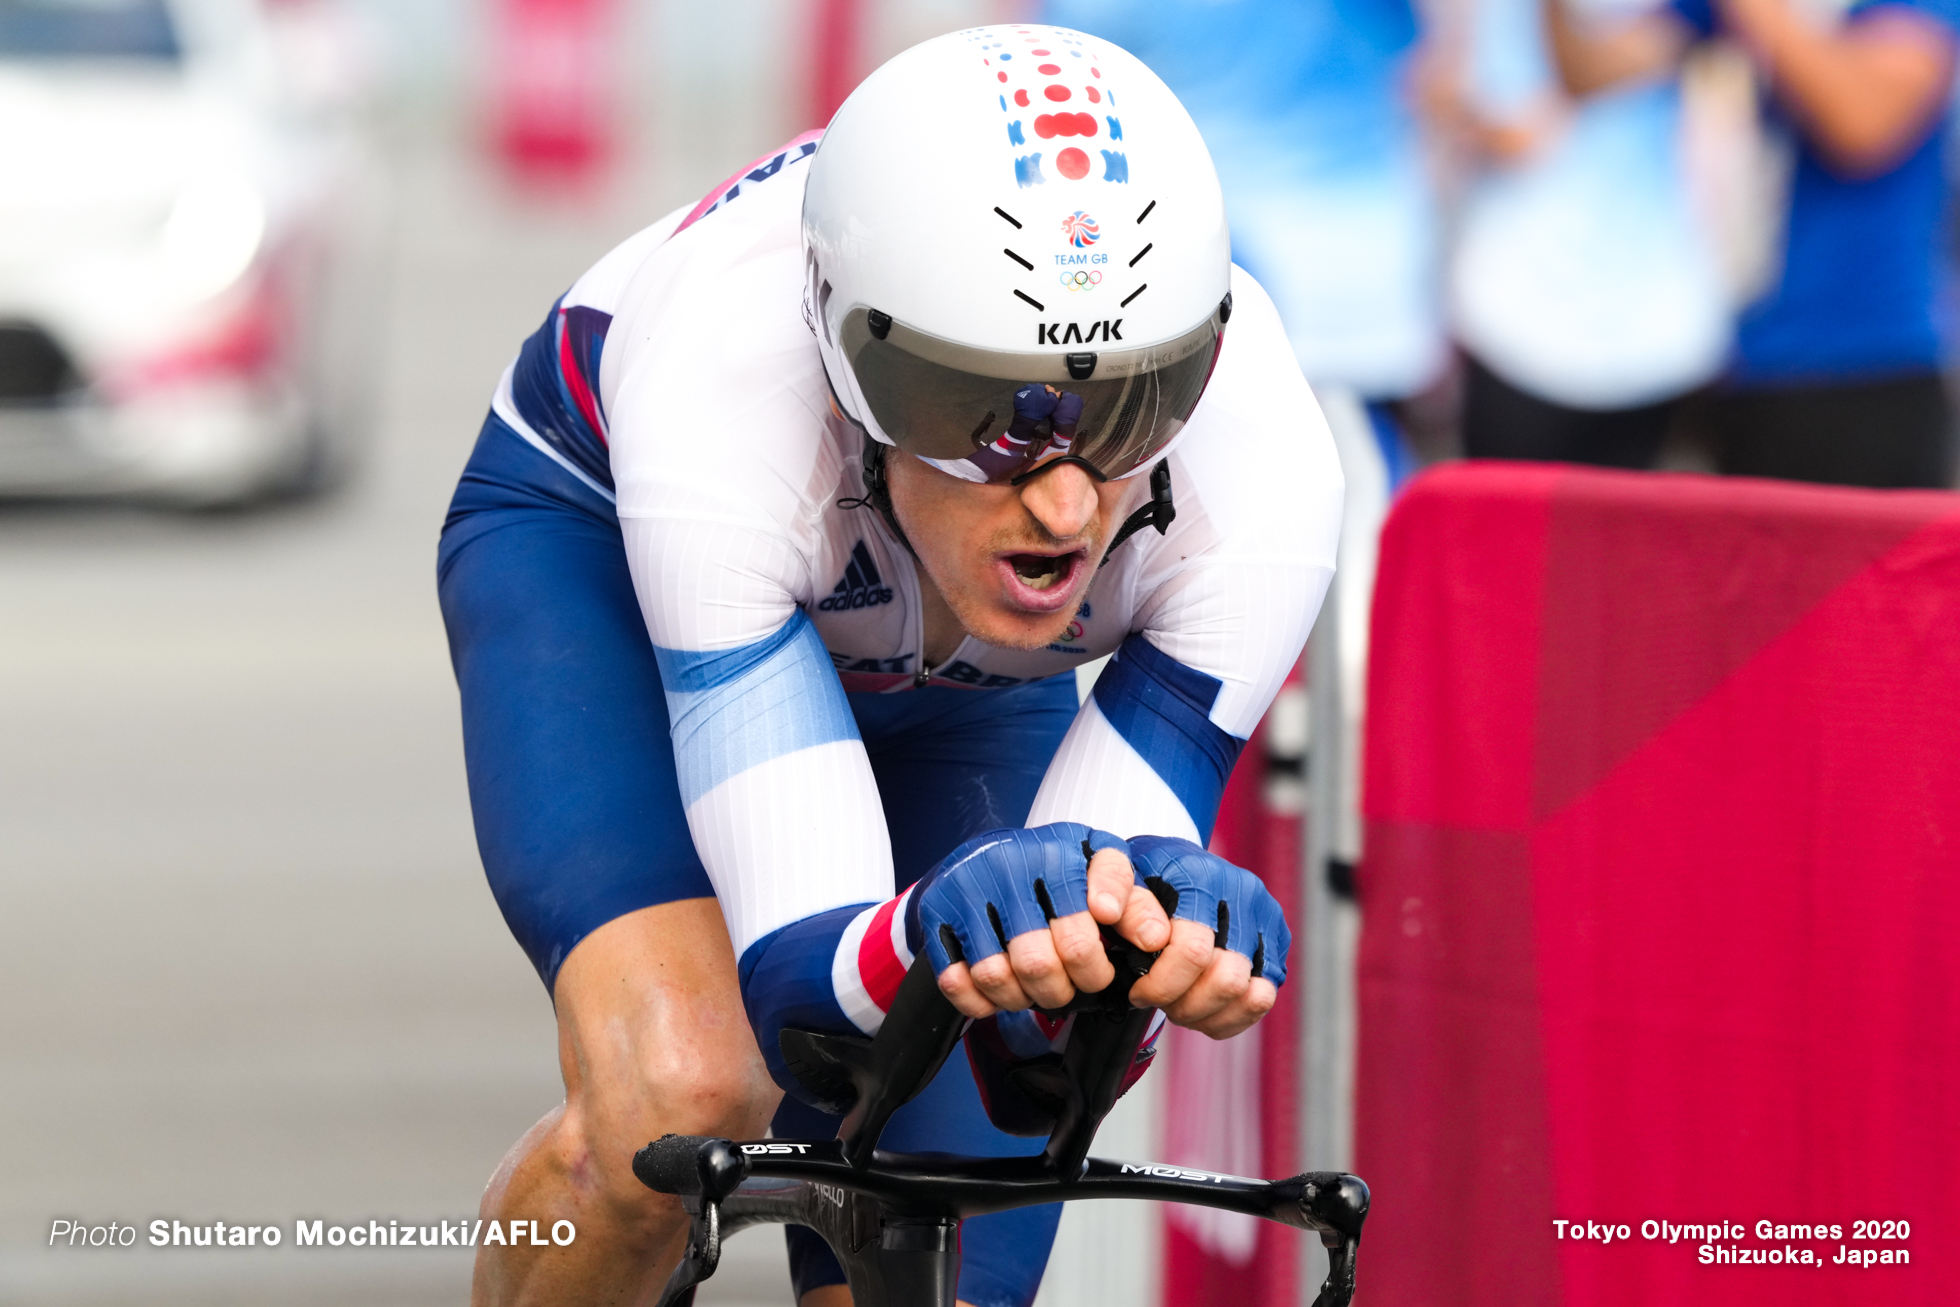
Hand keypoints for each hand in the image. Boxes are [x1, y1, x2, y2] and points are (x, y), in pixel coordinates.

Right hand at [921, 825, 1171, 1017]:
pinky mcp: (937, 911)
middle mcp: (1013, 860)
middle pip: (1045, 957)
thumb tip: (1155, 941)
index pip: (1096, 894)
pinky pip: (957, 979)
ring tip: (1037, 991)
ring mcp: (970, 885)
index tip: (1101, 960)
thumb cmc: (1050, 874)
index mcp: (1062, 846)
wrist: (979, 858)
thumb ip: (1134, 903)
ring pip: (999, 974)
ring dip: (1022, 998)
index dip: (1104, 938)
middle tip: (1073, 989)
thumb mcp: (1097, 874)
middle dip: (1066, 988)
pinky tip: (998, 994)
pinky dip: (980, 1001)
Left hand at [1012, 383, 1060, 423]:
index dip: (1044, 395)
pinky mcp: (1016, 394)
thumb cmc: (1041, 409)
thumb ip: (1052, 392)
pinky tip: (1025, 403)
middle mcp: (1030, 385)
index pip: (1043, 388)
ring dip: (1030, 395)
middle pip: (1035, 389)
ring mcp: (1022, 390)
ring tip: (1031, 403)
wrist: (1027, 417)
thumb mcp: (1052, 402)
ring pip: (1028, 391)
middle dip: (1037, 394)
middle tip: (1037, 403)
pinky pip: (1022, 394)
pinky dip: (1024, 397)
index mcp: (1038, 386)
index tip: (1043, 401)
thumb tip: (1048, 387)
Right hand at [1050, 389, 1083, 433]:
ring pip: (1070, 400)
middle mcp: (1076, 397)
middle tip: (1058, 406)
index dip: (1057, 397)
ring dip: (1066, 403)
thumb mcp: (1054, 403)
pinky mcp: (1080, 408)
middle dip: (1063, 400)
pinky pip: (1074, 405)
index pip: (1062, 393)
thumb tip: (1048, 386)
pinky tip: (1066, 411)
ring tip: (1062, 409)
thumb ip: (1051, 393)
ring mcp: (1079, 403)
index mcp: (1070, 395)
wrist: (1066, 426)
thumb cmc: (1059, 414)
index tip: (1055, 402)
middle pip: (1067, 396)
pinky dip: (1070, 406)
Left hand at [1125, 836, 1290, 1038]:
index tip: (1137, 992)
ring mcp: (1265, 919)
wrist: (1176, 862)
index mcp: (1203, 878)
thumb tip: (1151, 940)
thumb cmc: (1145, 876)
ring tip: (1179, 1004)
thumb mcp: (1122, 882)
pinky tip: (1202, 1008)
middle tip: (1160, 1001)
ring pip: (1248, 994)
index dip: (1161, 985)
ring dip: (1206, 1012)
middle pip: (1226, 979)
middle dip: (1185, 1004)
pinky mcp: (1276, 943)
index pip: (1193, 950)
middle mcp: (1243, 894)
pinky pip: (1262, 999)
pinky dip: (1229, 1016)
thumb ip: (1128, 905)